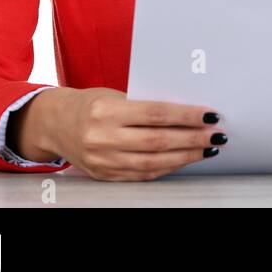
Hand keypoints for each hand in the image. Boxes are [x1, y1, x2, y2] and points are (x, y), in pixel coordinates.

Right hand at [42, 87, 227, 181]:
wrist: (54, 124)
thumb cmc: (92, 103)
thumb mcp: (115, 96)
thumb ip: (146, 106)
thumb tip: (189, 112)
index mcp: (107, 111)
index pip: (156, 114)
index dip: (187, 116)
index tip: (210, 115)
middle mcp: (102, 138)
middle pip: (158, 141)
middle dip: (193, 138)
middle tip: (217, 134)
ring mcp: (102, 160)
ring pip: (153, 162)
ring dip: (186, 156)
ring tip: (208, 148)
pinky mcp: (104, 175)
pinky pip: (143, 174)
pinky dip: (168, 167)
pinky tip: (184, 159)